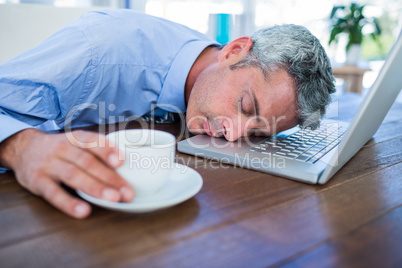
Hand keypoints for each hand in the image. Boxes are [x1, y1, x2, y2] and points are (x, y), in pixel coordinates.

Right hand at [0, 129, 133, 218]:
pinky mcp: (38, 181)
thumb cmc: (60, 150)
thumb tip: (125, 166)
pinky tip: (83, 211)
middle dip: (110, 178)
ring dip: (95, 188)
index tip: (121, 161)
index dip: (106, 150)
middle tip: (127, 192)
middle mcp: (62, 149)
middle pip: (87, 162)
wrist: (23, 149)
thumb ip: (96, 152)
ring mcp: (49, 165)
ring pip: (73, 176)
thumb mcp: (76, 143)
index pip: (91, 141)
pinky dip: (69, 203)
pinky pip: (54, 193)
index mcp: (74, 139)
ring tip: (113, 199)